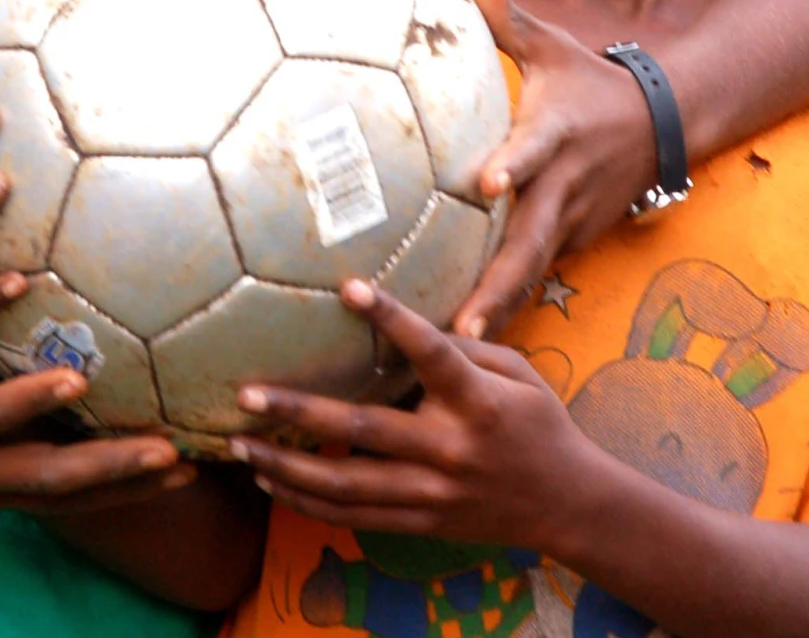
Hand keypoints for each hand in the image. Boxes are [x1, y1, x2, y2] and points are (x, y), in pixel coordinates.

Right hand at [0, 336, 196, 520]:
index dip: (28, 400)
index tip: (74, 377)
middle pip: (51, 477)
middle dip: (111, 466)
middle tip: (170, 453)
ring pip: (69, 497)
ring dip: (127, 487)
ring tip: (188, 470)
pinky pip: (66, 500)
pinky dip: (113, 492)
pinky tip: (159, 478)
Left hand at [229, 281, 583, 548]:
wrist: (568, 504)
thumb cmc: (539, 424)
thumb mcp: (519, 373)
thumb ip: (464, 349)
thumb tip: (406, 321)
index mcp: (479, 402)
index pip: (431, 354)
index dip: (392, 319)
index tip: (350, 287)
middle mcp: (450, 449)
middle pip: (364, 430)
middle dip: (300, 413)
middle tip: (248, 395)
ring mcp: (433, 492)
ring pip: (347, 484)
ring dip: (288, 467)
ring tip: (240, 444)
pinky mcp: (422, 522)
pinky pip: (354, 516)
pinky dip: (308, 502)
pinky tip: (271, 482)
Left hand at [452, 0, 658, 337]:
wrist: (664, 125)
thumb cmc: (590, 81)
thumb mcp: (554, 46)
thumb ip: (508, 17)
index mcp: (555, 133)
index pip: (531, 148)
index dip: (512, 164)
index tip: (486, 183)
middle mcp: (564, 184)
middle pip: (530, 239)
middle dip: (498, 282)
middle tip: (461, 322)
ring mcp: (572, 220)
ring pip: (534, 269)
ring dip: (500, 306)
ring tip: (458, 346)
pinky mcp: (574, 241)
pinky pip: (538, 274)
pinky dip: (510, 303)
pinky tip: (469, 340)